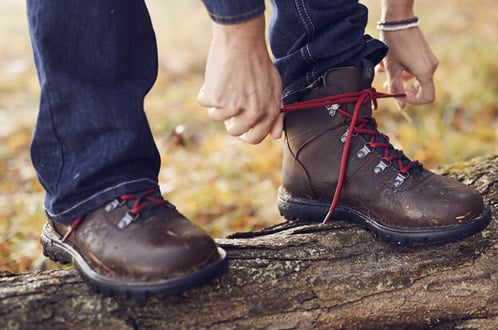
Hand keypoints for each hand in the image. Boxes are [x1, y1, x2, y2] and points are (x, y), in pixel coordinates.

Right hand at [197, 15, 282, 143]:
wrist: (241, 41)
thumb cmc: (258, 62)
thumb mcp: (274, 86)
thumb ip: (275, 113)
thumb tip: (275, 136)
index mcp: (269, 111)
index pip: (255, 138)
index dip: (245, 132)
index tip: (238, 124)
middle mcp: (253, 112)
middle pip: (233, 131)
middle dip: (228, 119)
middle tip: (229, 100)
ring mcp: (234, 106)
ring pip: (216, 116)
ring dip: (216, 102)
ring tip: (224, 83)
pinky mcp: (216, 98)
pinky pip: (204, 102)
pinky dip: (206, 90)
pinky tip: (216, 77)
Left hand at [378, 27, 438, 108]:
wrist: (398, 21)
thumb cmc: (394, 44)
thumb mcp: (391, 69)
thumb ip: (396, 89)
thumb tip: (401, 107)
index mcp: (425, 72)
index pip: (427, 98)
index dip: (413, 101)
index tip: (401, 95)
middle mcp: (431, 67)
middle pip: (420, 88)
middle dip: (403, 89)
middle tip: (389, 84)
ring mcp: (429, 60)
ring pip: (414, 78)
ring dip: (399, 77)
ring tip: (384, 70)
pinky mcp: (424, 55)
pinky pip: (415, 69)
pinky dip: (402, 69)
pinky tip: (389, 63)